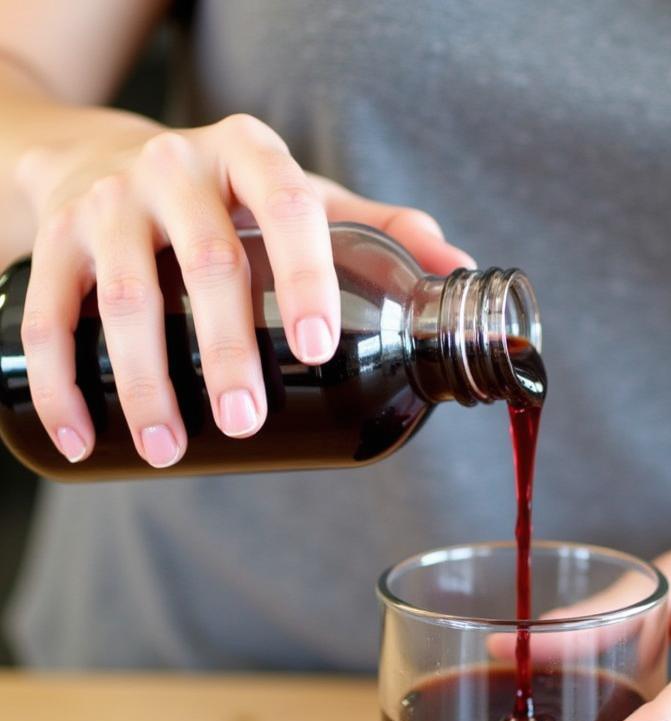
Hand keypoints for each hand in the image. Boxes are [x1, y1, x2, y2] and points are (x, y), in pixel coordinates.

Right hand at [16, 111, 472, 466]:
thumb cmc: (230, 194)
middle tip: (245, 424)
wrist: (107, 155)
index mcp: (251, 156)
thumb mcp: (302, 194)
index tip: (316, 347)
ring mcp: (108, 200)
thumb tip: (459, 270)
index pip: (287, 206)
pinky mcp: (54, 237)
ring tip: (171, 452)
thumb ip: (377, 229)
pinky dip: (60, 384)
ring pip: (124, 295)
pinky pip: (47, 313)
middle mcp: (178, 167)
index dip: (305, 275)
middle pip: (206, 262)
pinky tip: (82, 439)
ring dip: (145, 382)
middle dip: (227, 351)